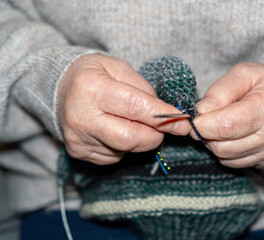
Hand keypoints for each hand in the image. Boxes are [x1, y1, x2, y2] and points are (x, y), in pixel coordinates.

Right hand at [57, 54, 189, 164]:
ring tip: (131, 121)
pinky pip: (113, 156)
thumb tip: (169, 116)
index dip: (163, 117)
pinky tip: (116, 129)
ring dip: (139, 139)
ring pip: (123, 149)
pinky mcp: (79, 152)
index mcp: (91, 88)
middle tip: (163, 127)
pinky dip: (123, 146)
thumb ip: (144, 90)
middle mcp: (81, 117)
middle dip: (155, 135)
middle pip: (129, 137)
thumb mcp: (119, 68)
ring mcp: (78, 138)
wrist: (60, 89)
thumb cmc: (95, 74)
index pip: (134, 107)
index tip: (183, 122)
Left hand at [192, 63, 263, 167]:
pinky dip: (224, 151)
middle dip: (206, 133)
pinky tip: (230, 135)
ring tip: (220, 124)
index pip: (226, 126)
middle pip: (222, 146)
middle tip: (206, 118)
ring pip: (225, 157)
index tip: (193, 118)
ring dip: (213, 142)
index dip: (202, 125)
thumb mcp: (243, 73)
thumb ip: (220, 90)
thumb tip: (201, 111)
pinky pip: (233, 163)